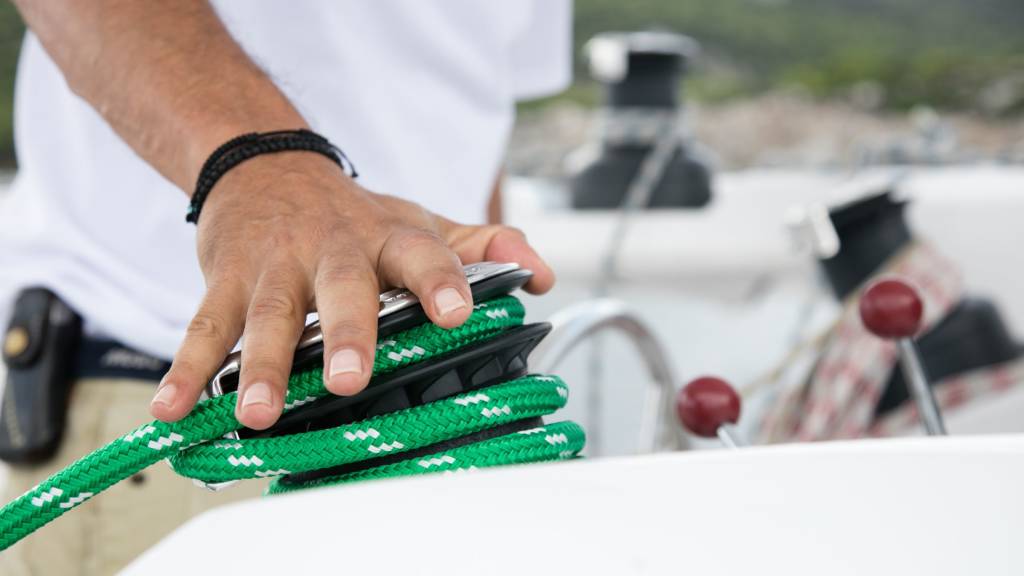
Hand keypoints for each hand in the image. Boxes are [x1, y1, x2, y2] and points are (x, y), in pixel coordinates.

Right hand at [149, 152, 553, 428]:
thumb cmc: (355, 213)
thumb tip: (543, 275)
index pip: (424, 254)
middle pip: (342, 289)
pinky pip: (205, 325)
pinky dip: (187, 368)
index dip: (442, 281)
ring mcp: (277, 266)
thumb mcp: (419, 221)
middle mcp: (333, 250)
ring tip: (258, 412)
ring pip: (269, 315)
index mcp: (389, 238)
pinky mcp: (228, 279)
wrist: (265, 164)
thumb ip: (479, 249)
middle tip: (352, 377)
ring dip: (263, 364)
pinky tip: (173, 408)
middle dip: (347, 332)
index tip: (460, 312)